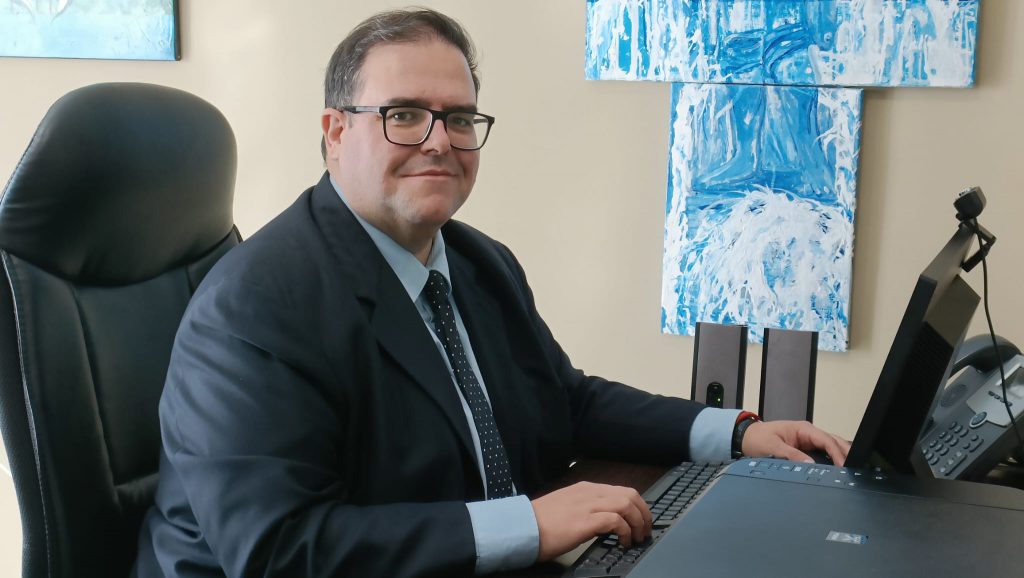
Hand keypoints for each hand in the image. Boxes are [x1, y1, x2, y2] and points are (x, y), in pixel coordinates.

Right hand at [530, 481, 651, 561]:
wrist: (522, 527)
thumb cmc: (540, 522)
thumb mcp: (567, 508)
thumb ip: (586, 509)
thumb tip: (604, 522)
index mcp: (585, 489)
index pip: (622, 490)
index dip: (637, 506)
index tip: (641, 520)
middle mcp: (589, 492)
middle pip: (630, 495)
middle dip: (643, 513)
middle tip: (644, 530)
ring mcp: (587, 505)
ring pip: (627, 504)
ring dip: (637, 522)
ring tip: (636, 537)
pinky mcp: (585, 521)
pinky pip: (616, 521)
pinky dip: (625, 531)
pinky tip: (622, 542)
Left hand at [741, 420, 851, 465]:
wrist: (747, 437)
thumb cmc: (758, 438)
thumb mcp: (773, 447)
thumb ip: (792, 455)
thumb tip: (810, 465)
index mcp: (803, 429)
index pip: (826, 440)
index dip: (837, 453)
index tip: (843, 465)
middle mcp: (809, 433)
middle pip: (834, 442)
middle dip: (845, 453)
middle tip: (855, 469)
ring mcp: (809, 440)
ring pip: (831, 446)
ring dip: (841, 456)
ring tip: (852, 469)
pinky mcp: (807, 448)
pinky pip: (824, 452)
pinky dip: (833, 459)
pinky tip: (840, 468)